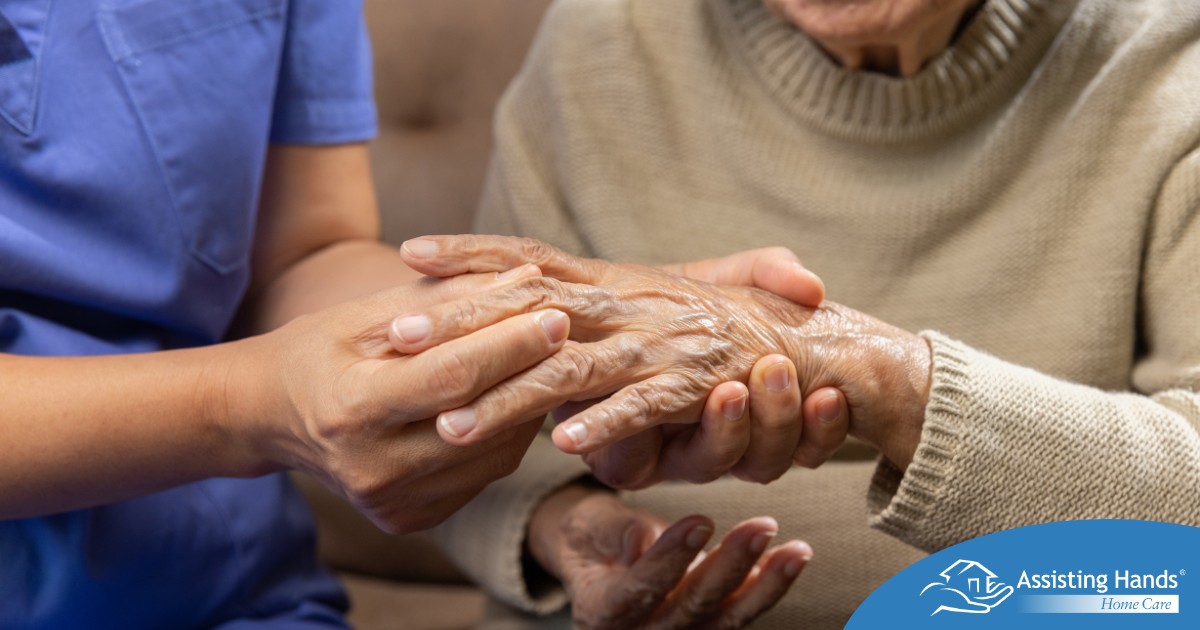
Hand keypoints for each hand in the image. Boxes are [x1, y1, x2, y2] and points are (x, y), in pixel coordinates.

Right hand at [228, 266, 567, 533]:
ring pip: (494, 454)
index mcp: (351, 410)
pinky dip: (506, 435)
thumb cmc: (320, 351)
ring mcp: (393, 502)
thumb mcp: (369, 314)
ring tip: (543, 360)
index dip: (510, 344)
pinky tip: (511, 399)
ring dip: (527, 404)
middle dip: (531, 370)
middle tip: (569, 330)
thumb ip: (448, 299)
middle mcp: (372, 469)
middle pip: (480, 419)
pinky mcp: (410, 519)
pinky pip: (483, 475)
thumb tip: (528, 279)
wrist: (270, 417)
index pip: (452, 377)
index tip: (555, 311)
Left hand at [399, 235, 930, 470]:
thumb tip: (520, 291)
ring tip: (453, 421)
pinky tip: (565, 444)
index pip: (530, 260)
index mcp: (611, 282)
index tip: (410, 251)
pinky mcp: (695, 384)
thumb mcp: (646, 300)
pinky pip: (644, 406)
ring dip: (510, 396)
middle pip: (529, 310)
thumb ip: (591, 297)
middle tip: (397, 335)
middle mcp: (627, 305)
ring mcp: (658, 344)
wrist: (807, 343)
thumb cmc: (716, 325)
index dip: (472, 254)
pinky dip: (609, 424)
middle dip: (462, 322)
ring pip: (571, 369)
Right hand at [528, 485, 811, 629]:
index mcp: (602, 612)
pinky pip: (739, 613)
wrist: (599, 561)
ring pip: (725, 618)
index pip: (639, 590)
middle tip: (762, 527)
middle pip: (690, 607)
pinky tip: (790, 560)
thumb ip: (613, 533)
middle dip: (730, 567)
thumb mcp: (587, 526)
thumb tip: (642, 539)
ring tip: (796, 550)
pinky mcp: (705, 628)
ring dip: (765, 584)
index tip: (701, 521)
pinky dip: (767, 587)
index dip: (670, 559)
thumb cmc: (591, 536)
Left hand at [567, 248, 843, 486]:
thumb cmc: (669, 299)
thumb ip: (770, 272)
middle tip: (785, 380)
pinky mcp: (620, 456)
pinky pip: (631, 457)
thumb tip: (812, 285)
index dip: (827, 423)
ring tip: (728, 391)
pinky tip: (611, 426)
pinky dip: (621, 430)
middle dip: (784, 422)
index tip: (833, 396)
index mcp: (757, 398)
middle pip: (772, 455)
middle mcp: (723, 436)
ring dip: (727, 428)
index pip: (813, 428)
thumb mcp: (726, 277)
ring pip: (717, 461)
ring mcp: (674, 452)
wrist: (587, 321)